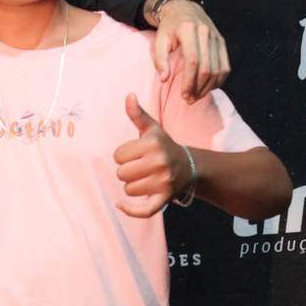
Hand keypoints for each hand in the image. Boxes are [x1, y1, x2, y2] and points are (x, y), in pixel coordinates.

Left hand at [113, 94, 193, 216]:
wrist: (188, 167)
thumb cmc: (163, 146)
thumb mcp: (152, 129)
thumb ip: (138, 114)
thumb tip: (129, 96)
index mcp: (153, 144)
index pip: (118, 155)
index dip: (123, 155)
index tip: (135, 154)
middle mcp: (159, 162)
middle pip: (121, 173)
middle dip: (126, 171)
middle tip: (139, 167)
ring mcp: (163, 182)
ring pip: (128, 189)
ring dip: (132, 185)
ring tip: (144, 178)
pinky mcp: (164, 198)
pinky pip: (143, 210)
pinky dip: (130, 210)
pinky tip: (120, 205)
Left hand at [148, 0, 229, 100]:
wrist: (184, 8)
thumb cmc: (169, 27)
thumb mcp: (159, 40)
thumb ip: (160, 59)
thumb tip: (164, 79)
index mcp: (188, 30)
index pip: (193, 61)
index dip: (189, 81)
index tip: (184, 95)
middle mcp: (205, 32)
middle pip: (207, 67)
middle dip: (199, 87)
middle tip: (190, 99)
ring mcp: (216, 37)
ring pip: (218, 68)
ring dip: (209, 87)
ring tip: (198, 96)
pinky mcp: (221, 41)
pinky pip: (225, 65)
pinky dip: (219, 80)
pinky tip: (209, 88)